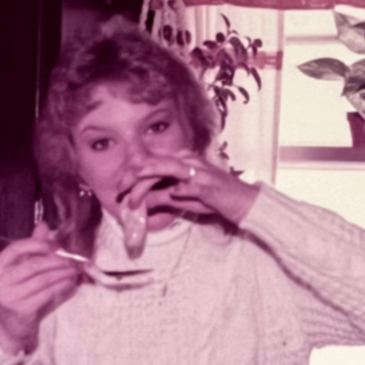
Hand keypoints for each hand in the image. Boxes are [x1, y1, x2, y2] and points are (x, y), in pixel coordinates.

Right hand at [0, 222, 80, 354]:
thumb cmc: (18, 293)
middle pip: (33, 264)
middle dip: (57, 260)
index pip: (15, 249)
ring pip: (43, 279)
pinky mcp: (22, 309)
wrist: (11, 326)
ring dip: (63, 272)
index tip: (55, 245)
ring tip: (76, 269)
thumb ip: (31, 249)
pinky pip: (48, 293)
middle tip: (73, 259)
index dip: (37, 244)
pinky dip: (62, 285)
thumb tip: (43, 226)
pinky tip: (71, 282)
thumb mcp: (21, 270)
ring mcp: (9, 297)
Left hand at [123, 152, 259, 225]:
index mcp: (183, 162)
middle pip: (157, 163)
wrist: (243, 202)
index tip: (121, 187)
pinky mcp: (211, 186)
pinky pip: (194, 185)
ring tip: (136, 185)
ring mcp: (201, 172)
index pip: (154, 163)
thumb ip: (164, 198)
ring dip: (151, 179)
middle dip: (136, 176)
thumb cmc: (213, 200)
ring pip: (171, 169)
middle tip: (121, 190)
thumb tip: (142, 202)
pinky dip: (183, 189)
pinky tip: (174, 193)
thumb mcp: (184, 200)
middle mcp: (190, 162)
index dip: (134, 174)